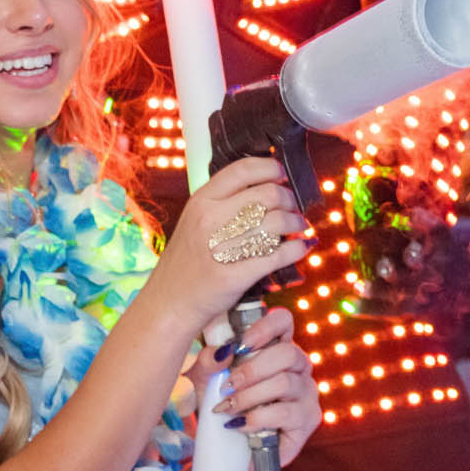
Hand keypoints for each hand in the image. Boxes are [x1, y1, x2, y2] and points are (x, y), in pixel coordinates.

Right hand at [147, 157, 309, 334]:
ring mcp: (222, 248)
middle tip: (293, 207)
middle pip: (268, 194)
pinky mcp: (236, 275)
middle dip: (290, 199)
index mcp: (201, 201)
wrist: (169, 302)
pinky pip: (279, 255)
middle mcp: (210, 220)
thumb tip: (264, 188)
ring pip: (278, 222)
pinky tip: (300, 247)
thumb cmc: (186, 262)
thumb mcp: (193, 221)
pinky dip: (297, 249)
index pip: (243, 170)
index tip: (281, 174)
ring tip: (298, 227)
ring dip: (297, 223)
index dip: (270, 168)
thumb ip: (221, 203)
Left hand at [210, 306, 320, 465]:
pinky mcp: (308, 419)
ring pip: (284, 383)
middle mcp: (298, 366)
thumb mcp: (205, 381)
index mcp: (277, 347)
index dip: (265, 326)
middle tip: (228, 385)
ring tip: (228, 408)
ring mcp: (307, 392)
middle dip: (252, 369)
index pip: (283, 321)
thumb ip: (208, 362)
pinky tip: (240, 425)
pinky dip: (256, 419)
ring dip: (249, 397)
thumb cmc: (222, 404)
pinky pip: (285, 413)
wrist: (229, 446)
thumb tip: (222, 352)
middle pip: (287, 353)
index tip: (240, 344)